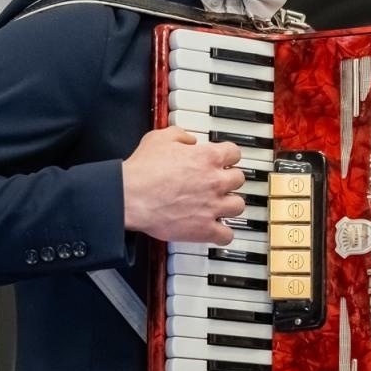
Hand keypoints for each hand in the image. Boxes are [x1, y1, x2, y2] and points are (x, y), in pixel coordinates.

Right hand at [122, 125, 246, 244]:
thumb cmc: (143, 170)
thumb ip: (180, 136)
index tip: (224, 161)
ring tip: (218, 206)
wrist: (131, 197)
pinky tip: (215, 230)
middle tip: (218, 183)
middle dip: (229, 180)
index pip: (234, 153)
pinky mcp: (204, 229)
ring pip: (238, 206)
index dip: (228, 157)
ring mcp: (212, 206)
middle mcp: (215, 181)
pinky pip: (227, 235)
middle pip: (239, 179)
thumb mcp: (159, 138)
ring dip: (229, 205)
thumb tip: (189, 140)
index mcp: (208, 157)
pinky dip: (223, 234)